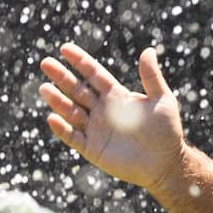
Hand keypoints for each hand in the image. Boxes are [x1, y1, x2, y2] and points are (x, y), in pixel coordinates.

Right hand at [39, 43, 186, 193]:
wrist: (166, 164)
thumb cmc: (168, 132)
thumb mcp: (162, 101)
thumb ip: (152, 77)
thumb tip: (148, 50)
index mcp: (116, 96)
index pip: (94, 74)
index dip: (80, 62)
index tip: (65, 48)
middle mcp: (102, 110)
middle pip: (77, 90)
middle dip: (62, 77)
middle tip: (46, 63)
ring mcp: (96, 129)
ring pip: (71, 112)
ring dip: (58, 101)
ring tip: (44, 88)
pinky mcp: (92, 149)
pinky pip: (73, 137)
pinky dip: (62, 129)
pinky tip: (52, 118)